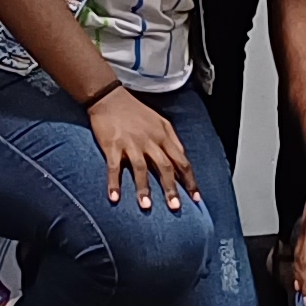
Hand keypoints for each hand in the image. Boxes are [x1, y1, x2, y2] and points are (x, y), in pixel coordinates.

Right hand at [87, 87, 195, 211]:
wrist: (110, 97)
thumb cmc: (135, 111)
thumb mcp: (160, 122)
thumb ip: (171, 140)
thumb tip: (181, 158)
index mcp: (163, 135)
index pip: (181, 161)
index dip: (189, 180)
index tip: (196, 198)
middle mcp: (150, 140)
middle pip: (164, 167)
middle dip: (171, 189)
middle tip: (175, 208)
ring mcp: (131, 143)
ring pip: (141, 168)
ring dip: (143, 188)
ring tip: (146, 206)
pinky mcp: (112, 145)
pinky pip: (114, 167)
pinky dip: (114, 183)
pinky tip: (114, 198)